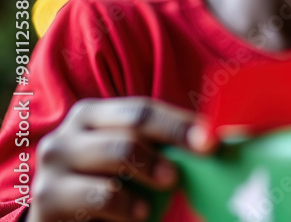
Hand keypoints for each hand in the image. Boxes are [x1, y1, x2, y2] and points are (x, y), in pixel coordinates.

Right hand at [27, 97, 213, 221]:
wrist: (63, 219)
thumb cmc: (102, 186)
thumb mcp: (130, 161)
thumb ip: (159, 146)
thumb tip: (212, 139)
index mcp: (91, 115)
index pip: (143, 110)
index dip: (179, 123)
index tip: (211, 141)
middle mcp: (68, 133)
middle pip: (132, 129)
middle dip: (170, 143)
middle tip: (189, 166)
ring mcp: (53, 165)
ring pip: (117, 155)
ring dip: (148, 175)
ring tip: (159, 198)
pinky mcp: (47, 199)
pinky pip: (100, 196)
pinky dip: (127, 207)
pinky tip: (139, 215)